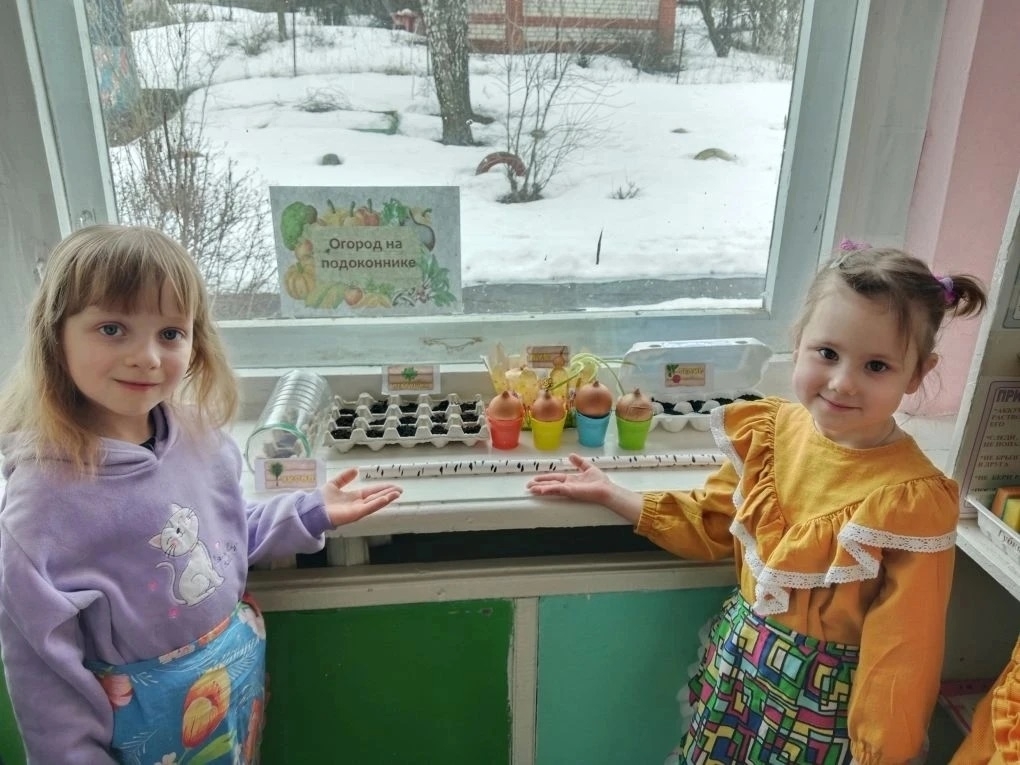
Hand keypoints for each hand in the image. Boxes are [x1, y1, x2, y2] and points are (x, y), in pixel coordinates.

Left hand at [321, 468, 401, 527]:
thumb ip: (344, 478)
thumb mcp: (334, 484)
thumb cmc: (321, 500)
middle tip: (400, 490)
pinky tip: (386, 499)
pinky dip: (378, 503)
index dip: (382, 488)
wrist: (312, 510)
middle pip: (376, 497)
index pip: (371, 492)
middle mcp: (357, 504)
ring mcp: (357, 510)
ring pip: (375, 503)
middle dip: (388, 493)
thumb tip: (356, 469)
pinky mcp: (355, 514)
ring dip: (387, 498)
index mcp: (353, 497)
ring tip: (397, 493)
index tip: (392, 486)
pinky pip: (368, 508)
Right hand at [526, 453, 642, 521]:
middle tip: (528, 486)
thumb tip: (571, 455)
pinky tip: (540, 490)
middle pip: (551, 484)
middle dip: (539, 485)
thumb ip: (579, 462)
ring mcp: (568, 489)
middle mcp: (568, 485)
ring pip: (551, 488)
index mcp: (571, 480)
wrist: (607, 490)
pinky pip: (557, 490)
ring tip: (531, 489)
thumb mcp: (588, 467)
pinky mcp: (570, 492)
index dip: (545, 478)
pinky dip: (548, 489)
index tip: (536, 479)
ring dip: (540, 488)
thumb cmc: (600, 482)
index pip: (555, 478)